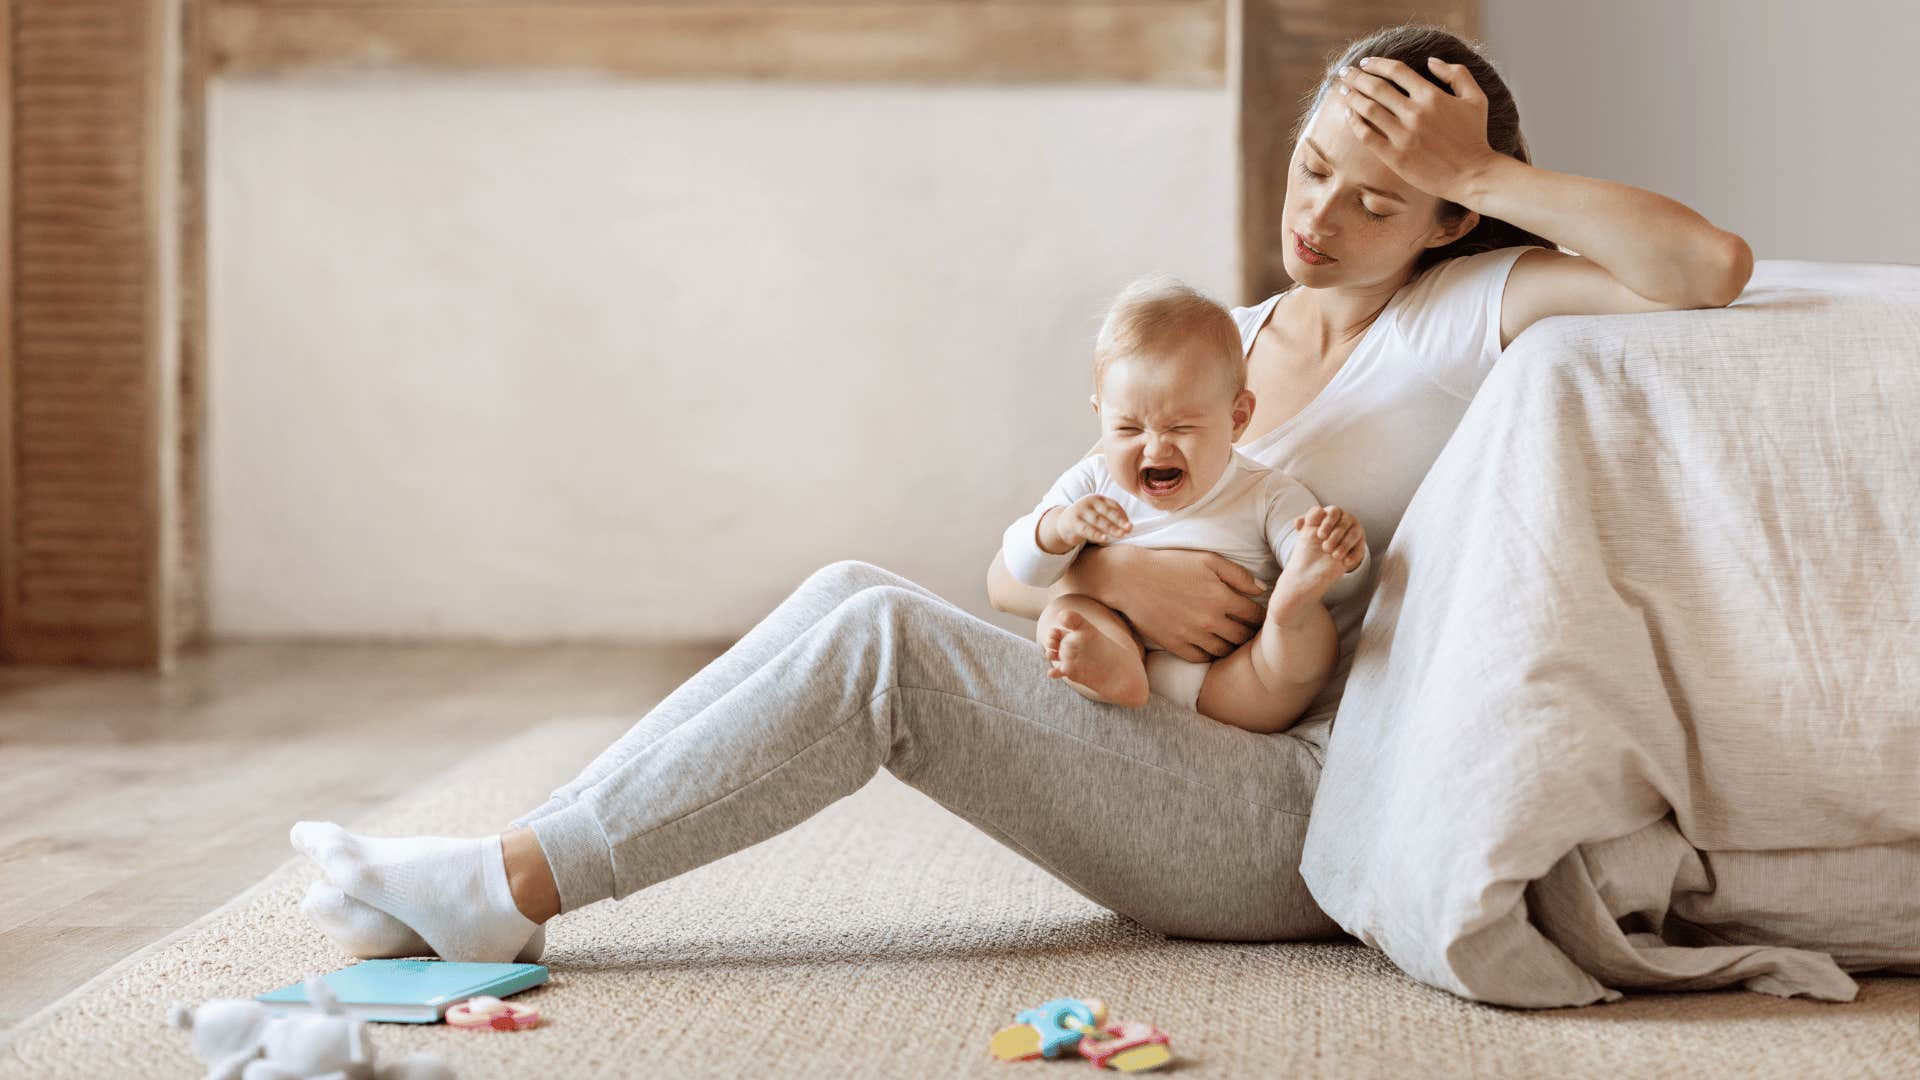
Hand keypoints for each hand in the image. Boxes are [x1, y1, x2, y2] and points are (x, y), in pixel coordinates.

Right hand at [1042, 495, 1131, 551]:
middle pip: (1107, 512)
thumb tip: (1129, 526)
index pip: (1113, 505)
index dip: (1123, 515)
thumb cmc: (1087, 520)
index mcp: (1098, 498)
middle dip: (1119, 521)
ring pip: (1098, 520)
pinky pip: (1086, 529)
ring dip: (1110, 528)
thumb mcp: (1099, 514)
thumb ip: (1112, 517)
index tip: (1130, 526)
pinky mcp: (1073, 522)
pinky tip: (1104, 538)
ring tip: (1120, 535)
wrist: (1064, 524)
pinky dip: (1096, 534)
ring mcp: (1080, 511)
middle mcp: (1089, 502)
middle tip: (1129, 529)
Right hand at [1068, 546, 1266, 662]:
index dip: (1261, 617)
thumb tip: (1261, 590)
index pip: (1255, 615)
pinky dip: (1211, 655)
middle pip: (1243, 636)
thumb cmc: (1171, 564)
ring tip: (1232, 639)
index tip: (1260, 616)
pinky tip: (1211, 645)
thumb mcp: (1208, 559)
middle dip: (1250, 634)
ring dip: (1232, 646)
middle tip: (1250, 631)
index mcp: (1222, 596)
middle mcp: (1210, 620)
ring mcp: (1192, 635)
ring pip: (1225, 651)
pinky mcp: (1176, 645)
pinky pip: (1202, 658)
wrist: (1131, 578)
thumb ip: (1238, 574)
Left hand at [1292, 505, 1365, 571]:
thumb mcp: (1307, 531)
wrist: (1320, 560)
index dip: (1327, 523)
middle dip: (1335, 536)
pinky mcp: (1360, 546)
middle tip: (1325, 548)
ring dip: (1344, 546)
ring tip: (1334, 556)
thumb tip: (1298, 522)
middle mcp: (1346, 519)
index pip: (1334, 512)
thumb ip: (1304, 525)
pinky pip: (1360, 549)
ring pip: (1354, 534)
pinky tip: (1345, 562)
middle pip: (1345, 523)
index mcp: (1333, 512)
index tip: (1320, 535)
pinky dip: (1353, 556)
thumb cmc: (1313, 540)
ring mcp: (1355, 531)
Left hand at [1334, 55, 1503, 203]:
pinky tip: (1349, 115)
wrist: (1473, 175)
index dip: (1377, 63)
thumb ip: (1456, 74)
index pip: (1396, 71)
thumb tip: (1431, 60)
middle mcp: (1415, 113)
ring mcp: (1403, 135)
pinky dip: (1354, 122)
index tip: (1365, 62)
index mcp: (1432, 95)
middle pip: (1377, 87)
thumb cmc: (1474, 136)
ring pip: (1368, 109)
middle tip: (1344, 72)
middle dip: (1356, 77)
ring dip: (1351, 97)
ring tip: (1342, 91)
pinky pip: (1367, 136)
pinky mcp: (1395, 157)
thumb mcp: (1476, 98)